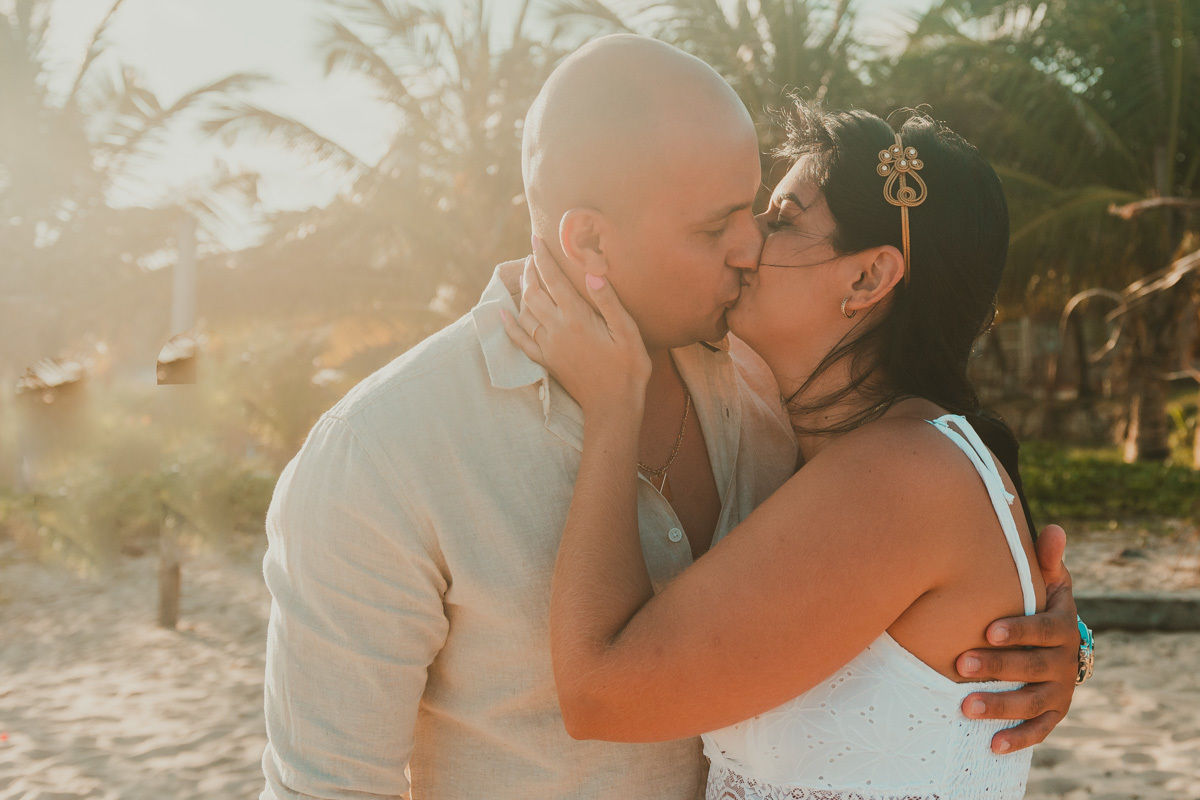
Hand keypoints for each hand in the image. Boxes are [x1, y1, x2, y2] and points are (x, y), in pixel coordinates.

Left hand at [501, 236, 650, 414]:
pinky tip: (503, 313)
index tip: (536, 239)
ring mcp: (548, 347)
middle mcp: (557, 329)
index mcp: (578, 318)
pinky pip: (520, 341)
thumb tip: (592, 272)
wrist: (614, 406)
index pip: (554, 280)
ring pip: (524, 312)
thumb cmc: (628, 367)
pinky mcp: (546, 361)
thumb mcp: (627, 331)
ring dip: (523, 291)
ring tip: (527, 277)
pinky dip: (509, 325)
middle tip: (532, 255)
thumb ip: (608, 301)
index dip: (543, 258)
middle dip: (530, 271)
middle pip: (533, 293)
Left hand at [956, 524, 1079, 752]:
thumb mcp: (1047, 580)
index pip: (1043, 629)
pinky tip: (990, 745)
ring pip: (1032, 702)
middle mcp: (1065, 660)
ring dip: (1000, 707)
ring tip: (964, 707)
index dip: (1018, 631)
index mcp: (1062, 626)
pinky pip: (1039, 730)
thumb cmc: (1038, 602)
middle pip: (1032, 667)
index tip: (987, 630)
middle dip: (998, 667)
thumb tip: (1055, 530)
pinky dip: (1018, 739)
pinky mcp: (1053, 713)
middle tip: (961, 665)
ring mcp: (1059, 689)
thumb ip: (1045, 560)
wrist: (1057, 641)